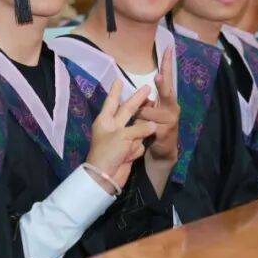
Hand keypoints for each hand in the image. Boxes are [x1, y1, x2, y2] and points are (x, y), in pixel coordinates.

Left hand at [86, 80, 155, 194]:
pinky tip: (128, 157)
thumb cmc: (109, 152)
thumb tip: (152, 126)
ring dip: (137, 136)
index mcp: (105, 120)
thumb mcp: (123, 136)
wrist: (106, 177)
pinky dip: (135, 150)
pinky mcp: (128, 150)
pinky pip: (138, 144)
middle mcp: (113, 127)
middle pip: (127, 110)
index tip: (118, 79)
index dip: (116, 91)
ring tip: (132, 144)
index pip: (112, 101)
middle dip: (137, 100)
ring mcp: (121, 139)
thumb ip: (139, 128)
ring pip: (137, 129)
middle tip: (147, 88)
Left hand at [136, 47, 180, 164]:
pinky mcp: (165, 131)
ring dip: (140, 117)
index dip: (167, 63)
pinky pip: (145, 124)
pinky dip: (140, 128)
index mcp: (168, 100)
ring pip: (147, 111)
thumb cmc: (156, 128)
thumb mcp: (152, 112)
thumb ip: (149, 102)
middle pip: (166, 92)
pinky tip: (145, 134)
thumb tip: (142, 96)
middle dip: (163, 83)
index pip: (168, 78)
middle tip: (159, 75)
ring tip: (143, 125)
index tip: (168, 48)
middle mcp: (173, 107)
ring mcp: (171, 120)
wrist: (163, 152)